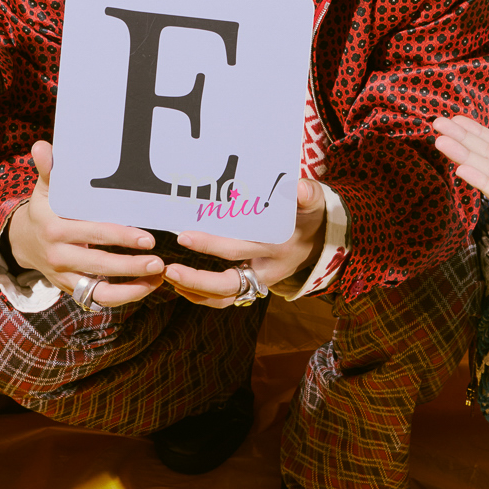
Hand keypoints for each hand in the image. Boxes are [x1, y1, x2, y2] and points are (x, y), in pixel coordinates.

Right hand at [6, 143, 165, 308]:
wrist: (24, 242)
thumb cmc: (44, 210)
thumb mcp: (44, 189)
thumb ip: (49, 170)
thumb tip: (41, 146)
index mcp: (54, 229)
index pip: (93, 233)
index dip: (121, 237)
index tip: (147, 239)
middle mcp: (59, 256)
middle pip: (100, 265)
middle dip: (132, 265)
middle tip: (159, 262)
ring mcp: (65, 277)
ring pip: (100, 290)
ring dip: (131, 288)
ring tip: (157, 278)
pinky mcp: (72, 290)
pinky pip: (98, 299)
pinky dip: (123, 298)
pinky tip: (145, 287)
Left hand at [164, 176, 327, 307]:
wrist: (320, 242)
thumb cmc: (309, 217)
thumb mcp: (314, 203)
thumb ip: (308, 194)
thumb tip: (299, 189)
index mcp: (277, 248)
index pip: (238, 249)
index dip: (211, 245)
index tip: (184, 236)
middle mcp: (266, 271)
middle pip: (227, 284)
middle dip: (195, 279)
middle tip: (168, 268)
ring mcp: (258, 283)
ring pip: (224, 299)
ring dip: (195, 292)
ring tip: (169, 277)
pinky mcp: (251, 286)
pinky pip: (224, 298)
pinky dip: (201, 295)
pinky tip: (180, 284)